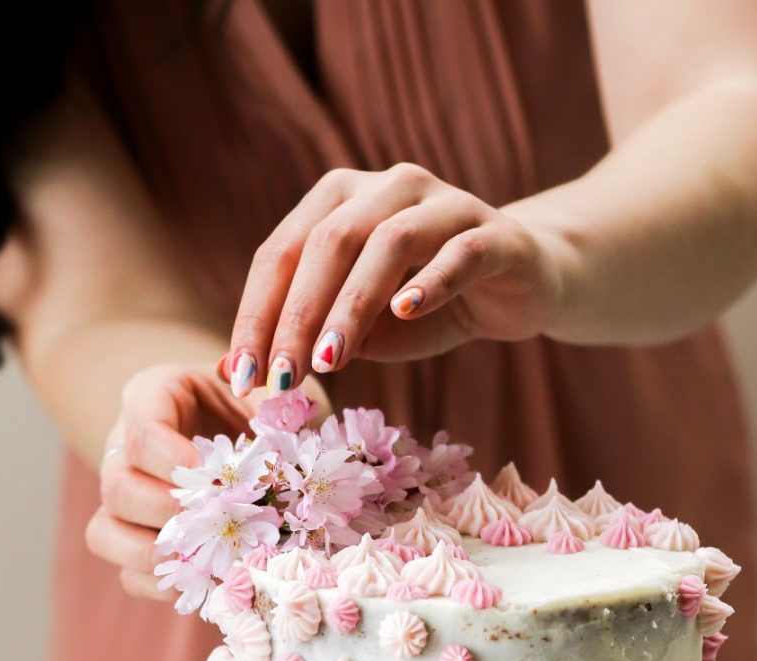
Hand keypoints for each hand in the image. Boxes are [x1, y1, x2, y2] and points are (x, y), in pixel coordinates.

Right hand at [86, 363, 258, 599]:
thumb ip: (275, 405)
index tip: (217, 483)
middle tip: (217, 525)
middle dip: (168, 514)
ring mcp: (121, 499)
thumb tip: (287, 426)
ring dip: (158, 556)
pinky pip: (126, 573)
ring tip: (207, 562)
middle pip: (117, 486)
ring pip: (105, 533)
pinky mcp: (131, 541)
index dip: (175, 462)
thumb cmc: (253, 406)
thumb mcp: (265, 392)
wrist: (237, 429)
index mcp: (151, 398)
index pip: (143, 432)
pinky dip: (162, 586)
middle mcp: (122, 448)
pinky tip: (204, 584)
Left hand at [224, 163, 568, 396]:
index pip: (283, 253)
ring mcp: (445, 202)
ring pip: (388, 243)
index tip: (243, 377)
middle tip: (282, 377)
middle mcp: (388, 186)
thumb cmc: (426, 307)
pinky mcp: (495, 232)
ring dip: (352, 304)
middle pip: (329, 242)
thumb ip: (310, 341)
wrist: (518, 286)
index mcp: (340, 200)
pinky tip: (406, 312)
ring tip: (332, 360)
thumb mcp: (360, 330)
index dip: (258, 315)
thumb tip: (239, 374)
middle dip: (297, 315)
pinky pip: (459, 251)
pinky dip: (430, 281)